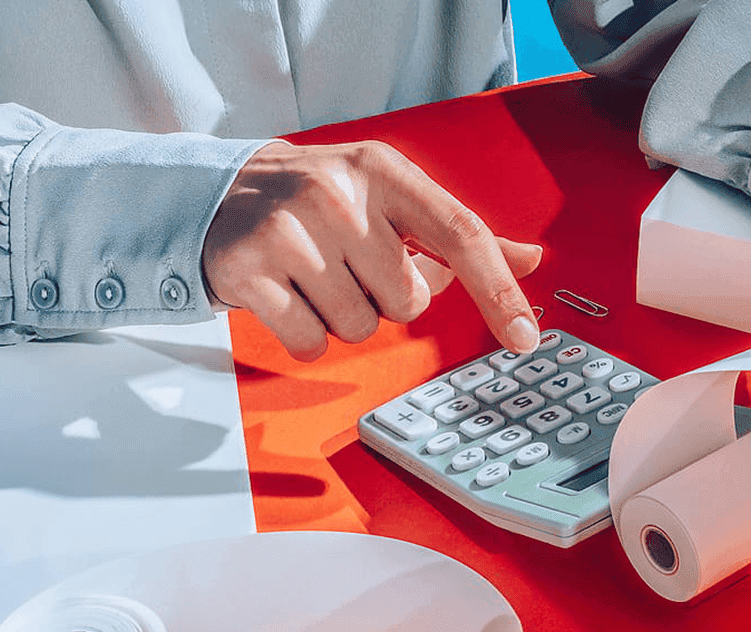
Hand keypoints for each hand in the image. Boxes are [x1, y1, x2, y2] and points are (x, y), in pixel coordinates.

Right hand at [202, 140, 542, 360]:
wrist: (220, 195)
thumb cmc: (318, 201)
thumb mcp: (389, 197)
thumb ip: (456, 234)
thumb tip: (530, 260)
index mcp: (382, 170)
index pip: (460, 233)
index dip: (498, 290)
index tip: (525, 336)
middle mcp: (337, 194)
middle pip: (408, 300)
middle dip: (386, 298)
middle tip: (350, 266)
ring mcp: (289, 231)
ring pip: (360, 327)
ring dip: (344, 317)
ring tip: (316, 278)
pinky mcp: (248, 270)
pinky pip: (311, 343)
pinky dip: (305, 334)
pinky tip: (288, 296)